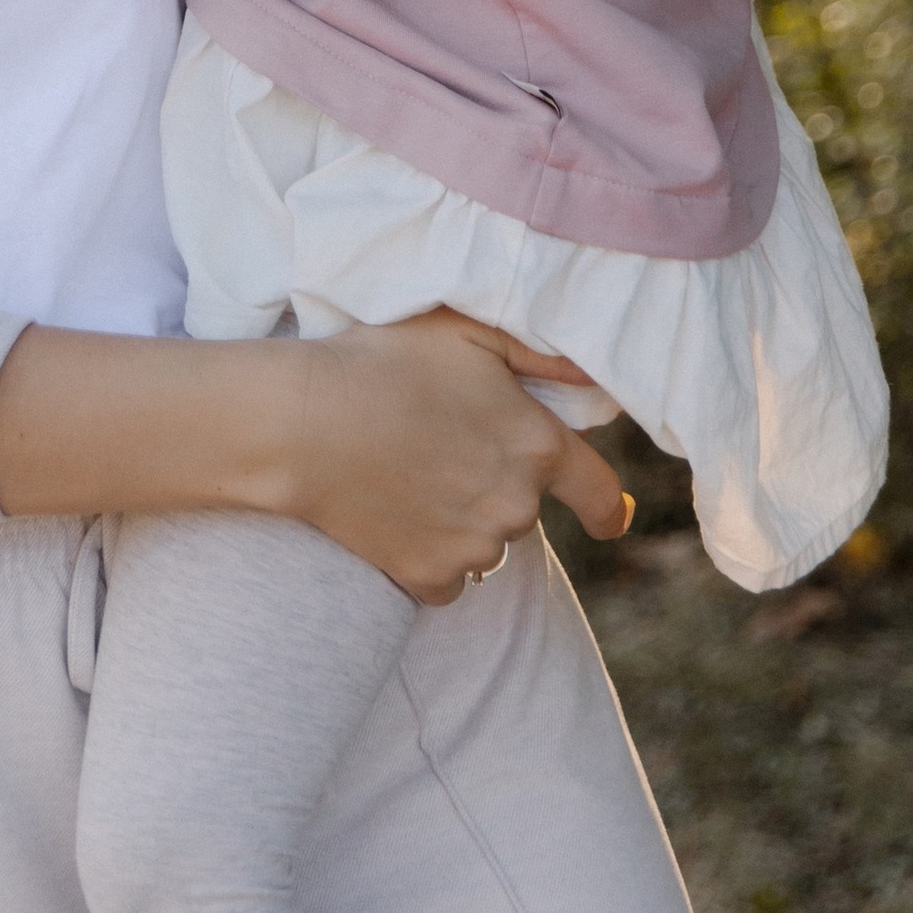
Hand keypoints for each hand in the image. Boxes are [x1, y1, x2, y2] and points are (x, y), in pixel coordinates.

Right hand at [0, 307, 630, 603]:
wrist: (301, 422)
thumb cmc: (379, 361)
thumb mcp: (465, 332)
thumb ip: (541, 354)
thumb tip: (597, 378)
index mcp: (535, 444)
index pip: (600, 493)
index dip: (607, 508)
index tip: (610, 519)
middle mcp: (516, 505)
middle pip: (522, 508)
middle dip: (493, 484)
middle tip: (436, 446)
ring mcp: (474, 548)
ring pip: (483, 544)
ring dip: (458, 521)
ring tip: (403, 475)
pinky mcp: (429, 580)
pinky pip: (444, 579)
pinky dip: (425, 556)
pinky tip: (389, 516)